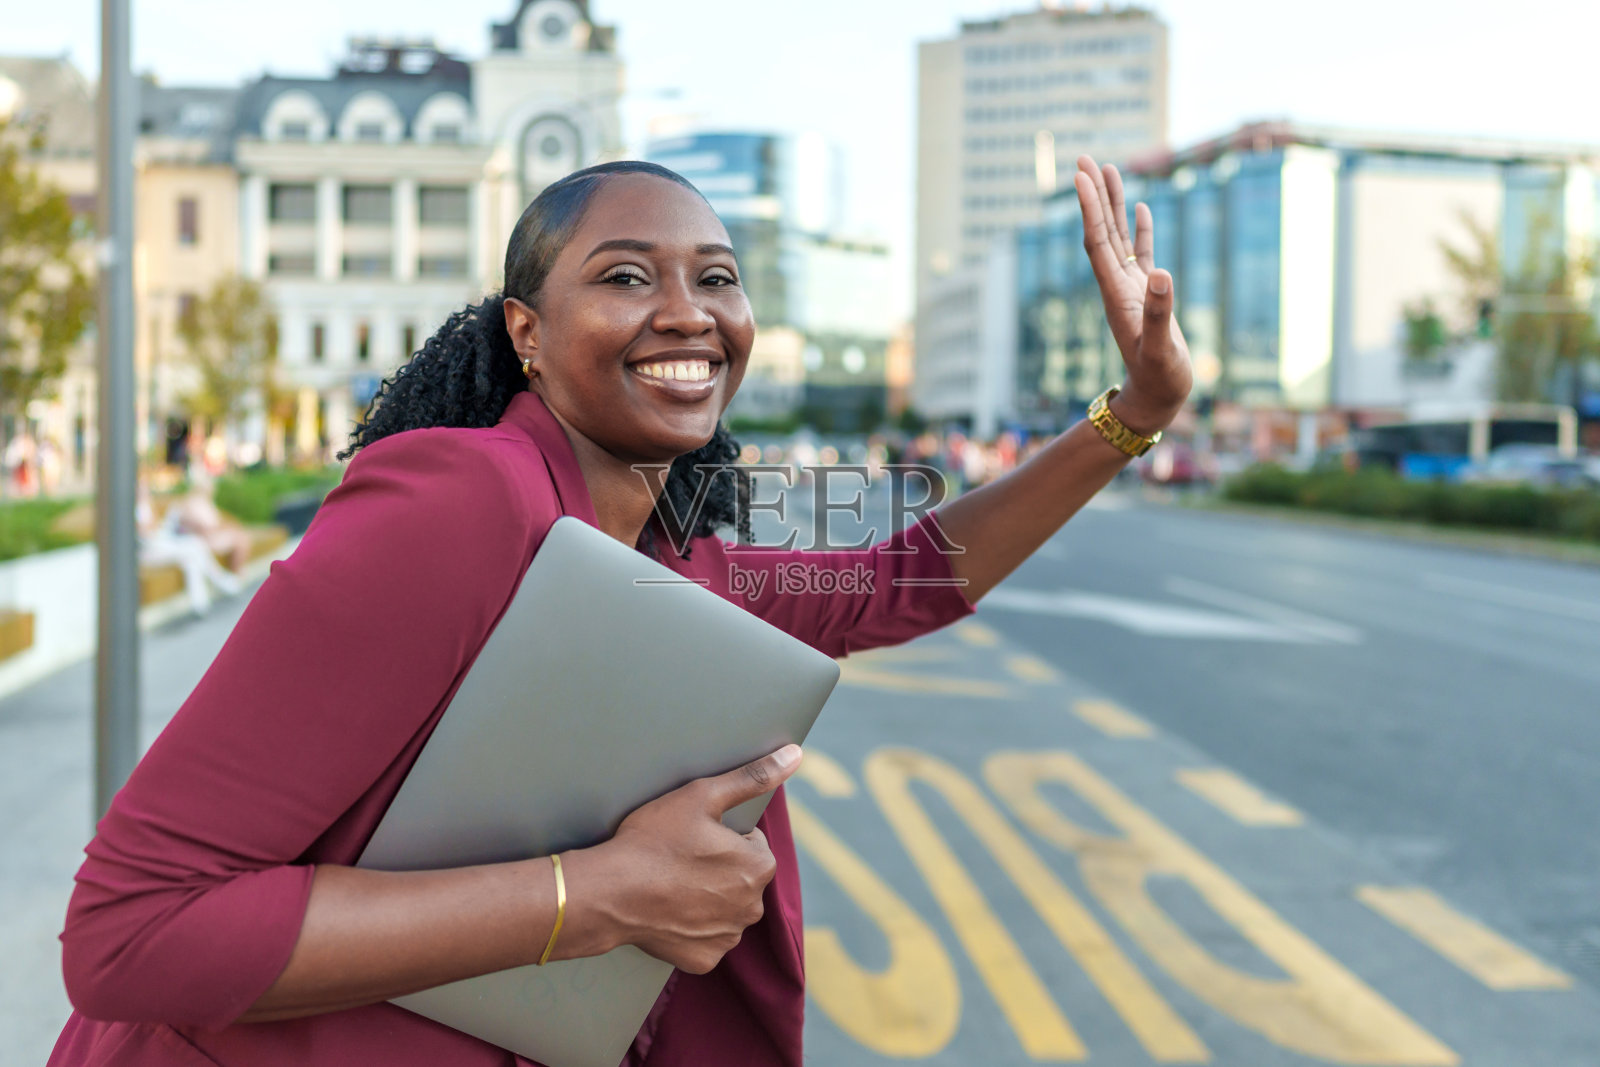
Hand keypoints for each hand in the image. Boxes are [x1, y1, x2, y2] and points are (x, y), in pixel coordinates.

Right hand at [584, 745, 801, 973]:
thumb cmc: (654, 841)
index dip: (721, 836)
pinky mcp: (704, 960)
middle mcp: (753, 907)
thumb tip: (795, 755)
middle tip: (680, 858)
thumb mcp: (703, 796)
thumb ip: (753, 776)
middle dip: (718, 869)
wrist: (609, 892)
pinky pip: (705, 939)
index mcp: (759, 866)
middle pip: (740, 878)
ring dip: (707, 899)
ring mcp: (728, 937)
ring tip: (671, 883)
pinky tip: (669, 911)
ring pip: (724, 909)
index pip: (750, 844)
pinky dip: (691, 928)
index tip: (694, 836)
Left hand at [1072, 155, 1192, 434]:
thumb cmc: (1160, 379)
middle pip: (1100, 232)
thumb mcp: (1161, 349)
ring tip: (1110, 168)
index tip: (1083, 177)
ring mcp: (1131, 289)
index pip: (1097, 244)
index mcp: (1116, 295)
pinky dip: (1139, 229)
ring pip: (1117, 237)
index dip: (1089, 210)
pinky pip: (1140, 253)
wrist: (1157, 400)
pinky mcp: (1146, 294)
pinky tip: (1139, 206)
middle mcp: (1117, 287)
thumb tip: (1160, 273)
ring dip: (1111, 204)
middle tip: (1085, 159)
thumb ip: (1159, 314)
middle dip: (1093, 196)